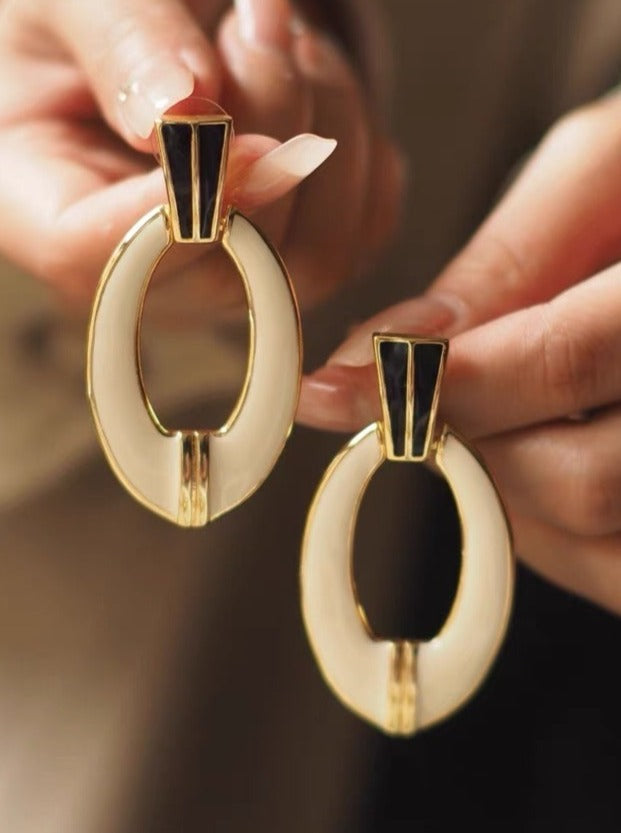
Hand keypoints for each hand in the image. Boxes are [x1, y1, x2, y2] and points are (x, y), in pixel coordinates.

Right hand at [0, 0, 402, 309]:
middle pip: (229, 261)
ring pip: (316, 256)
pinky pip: (362, 233)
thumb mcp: (69, 5)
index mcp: (50, 217)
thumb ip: (122, 44)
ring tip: (282, 40)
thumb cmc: (82, 29)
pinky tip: (314, 88)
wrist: (143, 47)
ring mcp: (226, 278)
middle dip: (267, 122)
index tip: (217, 108)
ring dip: (324, 123)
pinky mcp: (292, 261)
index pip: (103, 258)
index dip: (175, 201)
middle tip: (258, 21)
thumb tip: (183, 106)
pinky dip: (360, 149)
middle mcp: (148, 273)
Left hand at [299, 92, 620, 614]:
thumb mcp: (606, 171)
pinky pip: (617, 576)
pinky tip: (541, 462)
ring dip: (510, 497)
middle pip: (582, 481)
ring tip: (502, 419)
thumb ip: (508, 258)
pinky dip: (555, 536)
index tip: (334, 389)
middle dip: (475, 443)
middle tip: (431, 396)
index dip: (437, 383)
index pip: (567, 359)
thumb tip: (389, 347)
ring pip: (600, 549)